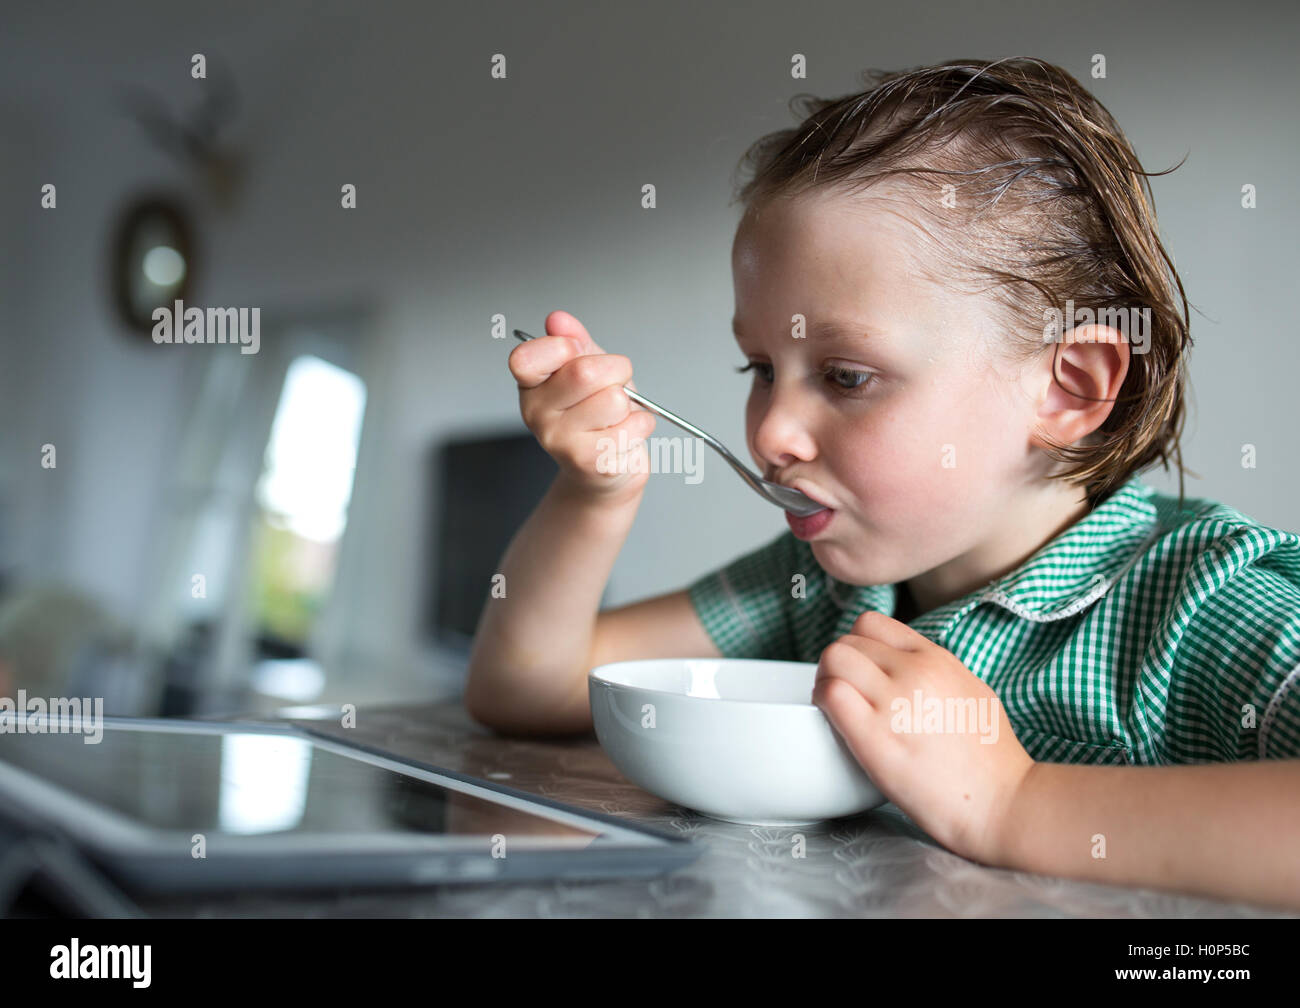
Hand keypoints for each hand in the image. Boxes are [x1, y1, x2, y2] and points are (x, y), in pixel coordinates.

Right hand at [508, 309, 656, 505]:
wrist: (605, 467)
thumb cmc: (598, 412)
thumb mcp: (587, 365)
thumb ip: (574, 340)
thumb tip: (558, 320)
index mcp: (531, 385)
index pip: (525, 357)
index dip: (563, 347)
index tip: (577, 352)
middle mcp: (536, 414)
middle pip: (584, 372)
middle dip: (615, 370)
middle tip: (614, 384)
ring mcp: (560, 441)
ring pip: (614, 401)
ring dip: (629, 404)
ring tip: (616, 415)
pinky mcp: (589, 462)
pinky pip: (632, 427)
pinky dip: (641, 425)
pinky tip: (624, 434)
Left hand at [812, 609, 1034, 864]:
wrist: (1002, 802)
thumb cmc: (992, 757)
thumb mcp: (971, 690)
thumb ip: (933, 671)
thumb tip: (903, 664)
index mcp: (936, 658)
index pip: (871, 623)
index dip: (856, 645)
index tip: (858, 670)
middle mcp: (914, 672)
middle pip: (846, 642)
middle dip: (836, 666)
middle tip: (842, 694)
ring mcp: (894, 702)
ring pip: (833, 659)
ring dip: (824, 680)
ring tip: (834, 707)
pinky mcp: (875, 737)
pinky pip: (831, 695)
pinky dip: (823, 703)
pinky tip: (832, 723)